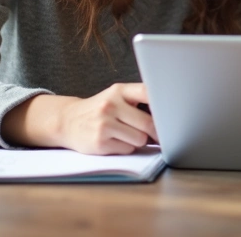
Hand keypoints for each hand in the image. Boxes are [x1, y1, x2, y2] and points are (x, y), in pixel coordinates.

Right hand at [2, 84, 156, 154]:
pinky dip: (126, 148)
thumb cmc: (100, 109)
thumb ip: (138, 100)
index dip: (164, 104)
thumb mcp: (115, 96)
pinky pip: (127, 149)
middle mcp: (111, 105)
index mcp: (118, 90)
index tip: (173, 112)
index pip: (148, 92)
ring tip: (127, 134)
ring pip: (140, 139)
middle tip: (156, 134)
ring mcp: (104, 124)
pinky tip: (115, 141)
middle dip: (156, 132)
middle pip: (148, 123)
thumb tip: (169, 114)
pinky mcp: (100, 142)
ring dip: (139, 140)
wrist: (67, 121)